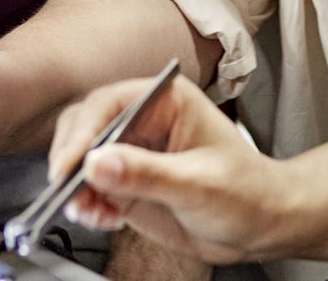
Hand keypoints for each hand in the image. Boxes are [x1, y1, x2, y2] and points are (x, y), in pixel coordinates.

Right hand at [50, 75, 298, 264]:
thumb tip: (98, 162)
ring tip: (83, 210)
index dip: (84, 132)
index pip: (109, 104)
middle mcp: (144, 122)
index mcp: (165, 101)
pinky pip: (93, 189)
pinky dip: (87, 204)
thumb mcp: (198, 183)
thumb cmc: (246, 191)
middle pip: (87, 126)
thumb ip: (147, 173)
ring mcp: (133, 154)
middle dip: (72, 157)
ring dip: (75, 185)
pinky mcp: (128, 184)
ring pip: (84, 159)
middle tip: (66, 188)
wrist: (260, 225)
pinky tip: (98, 218)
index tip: (70, 165)